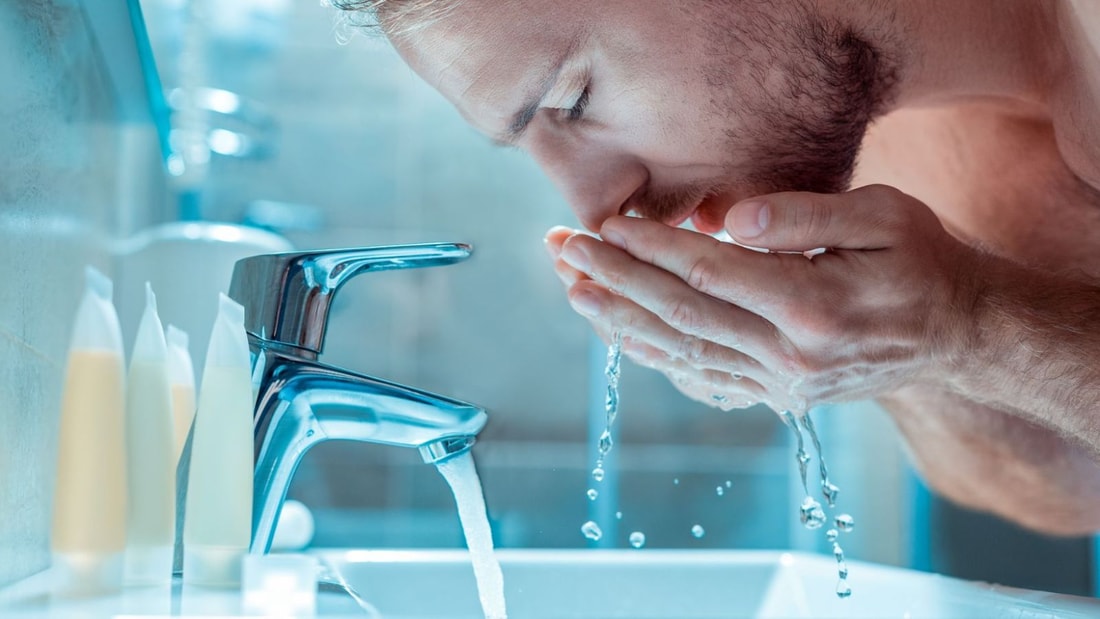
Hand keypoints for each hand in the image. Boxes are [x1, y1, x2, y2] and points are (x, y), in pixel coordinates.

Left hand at [546, 184, 980, 411]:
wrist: (957, 333)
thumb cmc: (921, 261)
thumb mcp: (882, 216)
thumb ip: (805, 217)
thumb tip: (732, 220)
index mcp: (814, 307)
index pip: (711, 274)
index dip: (653, 248)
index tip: (607, 225)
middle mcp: (791, 356)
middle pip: (683, 316)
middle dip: (618, 282)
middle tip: (566, 252)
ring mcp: (783, 384)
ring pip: (684, 353)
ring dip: (622, 321)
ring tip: (574, 290)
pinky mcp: (780, 397)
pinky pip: (703, 379)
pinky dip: (657, 357)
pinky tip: (621, 334)